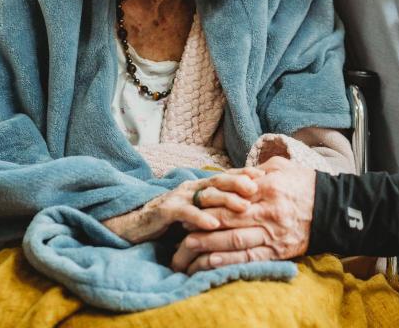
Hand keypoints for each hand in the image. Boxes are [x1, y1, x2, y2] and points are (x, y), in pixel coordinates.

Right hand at [102, 169, 261, 243]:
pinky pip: (185, 213)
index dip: (244, 174)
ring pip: (205, 195)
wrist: (133, 225)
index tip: (265, 175)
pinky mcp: (164, 211)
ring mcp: (177, 197)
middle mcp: (189, 187)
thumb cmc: (168, 221)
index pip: (225, 176)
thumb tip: (243, 205)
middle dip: (239, 182)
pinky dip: (200, 218)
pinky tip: (214, 224)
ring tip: (244, 205)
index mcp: (198, 186)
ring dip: (226, 199)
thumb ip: (213, 206)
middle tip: (258, 186)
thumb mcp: (194, 211)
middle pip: (218, 180)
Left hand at [171, 157, 315, 273]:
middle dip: (201, 227)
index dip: (208, 203)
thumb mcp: (282, 167)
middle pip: (227, 220)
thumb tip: (232, 174)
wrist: (333, 209)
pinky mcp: (278, 251)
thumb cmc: (305, 185)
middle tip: (179, 231)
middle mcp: (268, 211)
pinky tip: (210, 261)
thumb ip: (255, 171)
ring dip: (208, 246)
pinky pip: (250, 258)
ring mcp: (273, 234)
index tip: (190, 205)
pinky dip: (229, 261)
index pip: (231, 196)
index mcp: (268, 187)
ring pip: (235, 241)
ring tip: (187, 249)